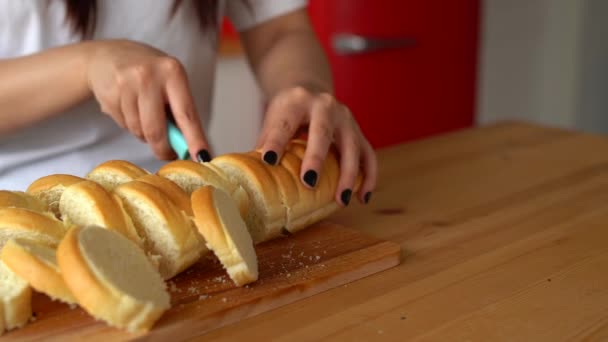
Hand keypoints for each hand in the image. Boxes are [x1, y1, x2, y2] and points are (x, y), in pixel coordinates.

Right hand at [85, 40, 209, 160]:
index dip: (195, 139)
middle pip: (157, 129)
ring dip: (144, 134)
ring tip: (145, 117)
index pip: (186, 113)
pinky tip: (128, 108)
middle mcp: (149, 76)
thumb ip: (180, 112)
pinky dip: (129, 125)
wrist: (108, 56)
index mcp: (173, 72)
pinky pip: (124, 125)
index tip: (203, 157)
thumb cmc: (150, 74)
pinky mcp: (108, 94)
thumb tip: (188, 148)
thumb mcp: (170, 82)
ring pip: (139, 131)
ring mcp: (125, 84)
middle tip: (168, 154)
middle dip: (163, 148)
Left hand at [256, 86, 376, 205]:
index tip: (269, 160)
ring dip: (348, 175)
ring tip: (342, 200)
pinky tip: (362, 197)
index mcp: (296, 101)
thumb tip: (252, 178)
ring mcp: (346, 118)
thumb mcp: (273, 119)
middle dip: (317, 158)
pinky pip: (368, 155)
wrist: (310, 89)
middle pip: (322, 132)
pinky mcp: (358, 131)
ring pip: (352, 146)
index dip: (276, 142)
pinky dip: (368, 177)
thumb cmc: (288, 112)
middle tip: (309, 183)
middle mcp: (325, 106)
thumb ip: (266, 144)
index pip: (285, 123)